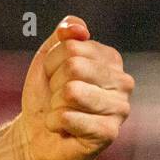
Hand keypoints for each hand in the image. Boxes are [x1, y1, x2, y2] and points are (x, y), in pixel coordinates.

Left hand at [12, 16, 133, 159]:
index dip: (51, 63)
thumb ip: (63, 35)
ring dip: (54, 103)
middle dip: (53, 83)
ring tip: (61, 111)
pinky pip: (68, 117)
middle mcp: (123, 82)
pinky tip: (63, 128)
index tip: (54, 77)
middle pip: (73, 66)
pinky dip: (54, 122)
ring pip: (71, 91)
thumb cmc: (46, 94)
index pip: (71, 46)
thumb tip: (77, 27)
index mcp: (111, 59)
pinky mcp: (109, 133)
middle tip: (57, 97)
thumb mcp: (48, 58)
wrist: (35, 133)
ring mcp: (120, 108)